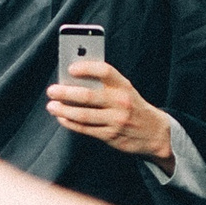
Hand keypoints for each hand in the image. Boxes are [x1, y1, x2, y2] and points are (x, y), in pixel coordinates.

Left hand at [46, 60, 173, 169]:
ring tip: (51, 106)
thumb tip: (72, 81)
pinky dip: (70, 123)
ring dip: (64, 110)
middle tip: (51, 90)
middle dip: (66, 93)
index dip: (86, 68)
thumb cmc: (132, 105)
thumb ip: (104, 85)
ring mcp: (116, 120)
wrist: (154, 132)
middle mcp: (121, 102)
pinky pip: (85, 129)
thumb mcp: (124, 90)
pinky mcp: (111, 136)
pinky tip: (62, 118)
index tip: (70, 68)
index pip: (105, 71)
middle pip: (88, 96)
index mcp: (124, 86)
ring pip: (83, 115)